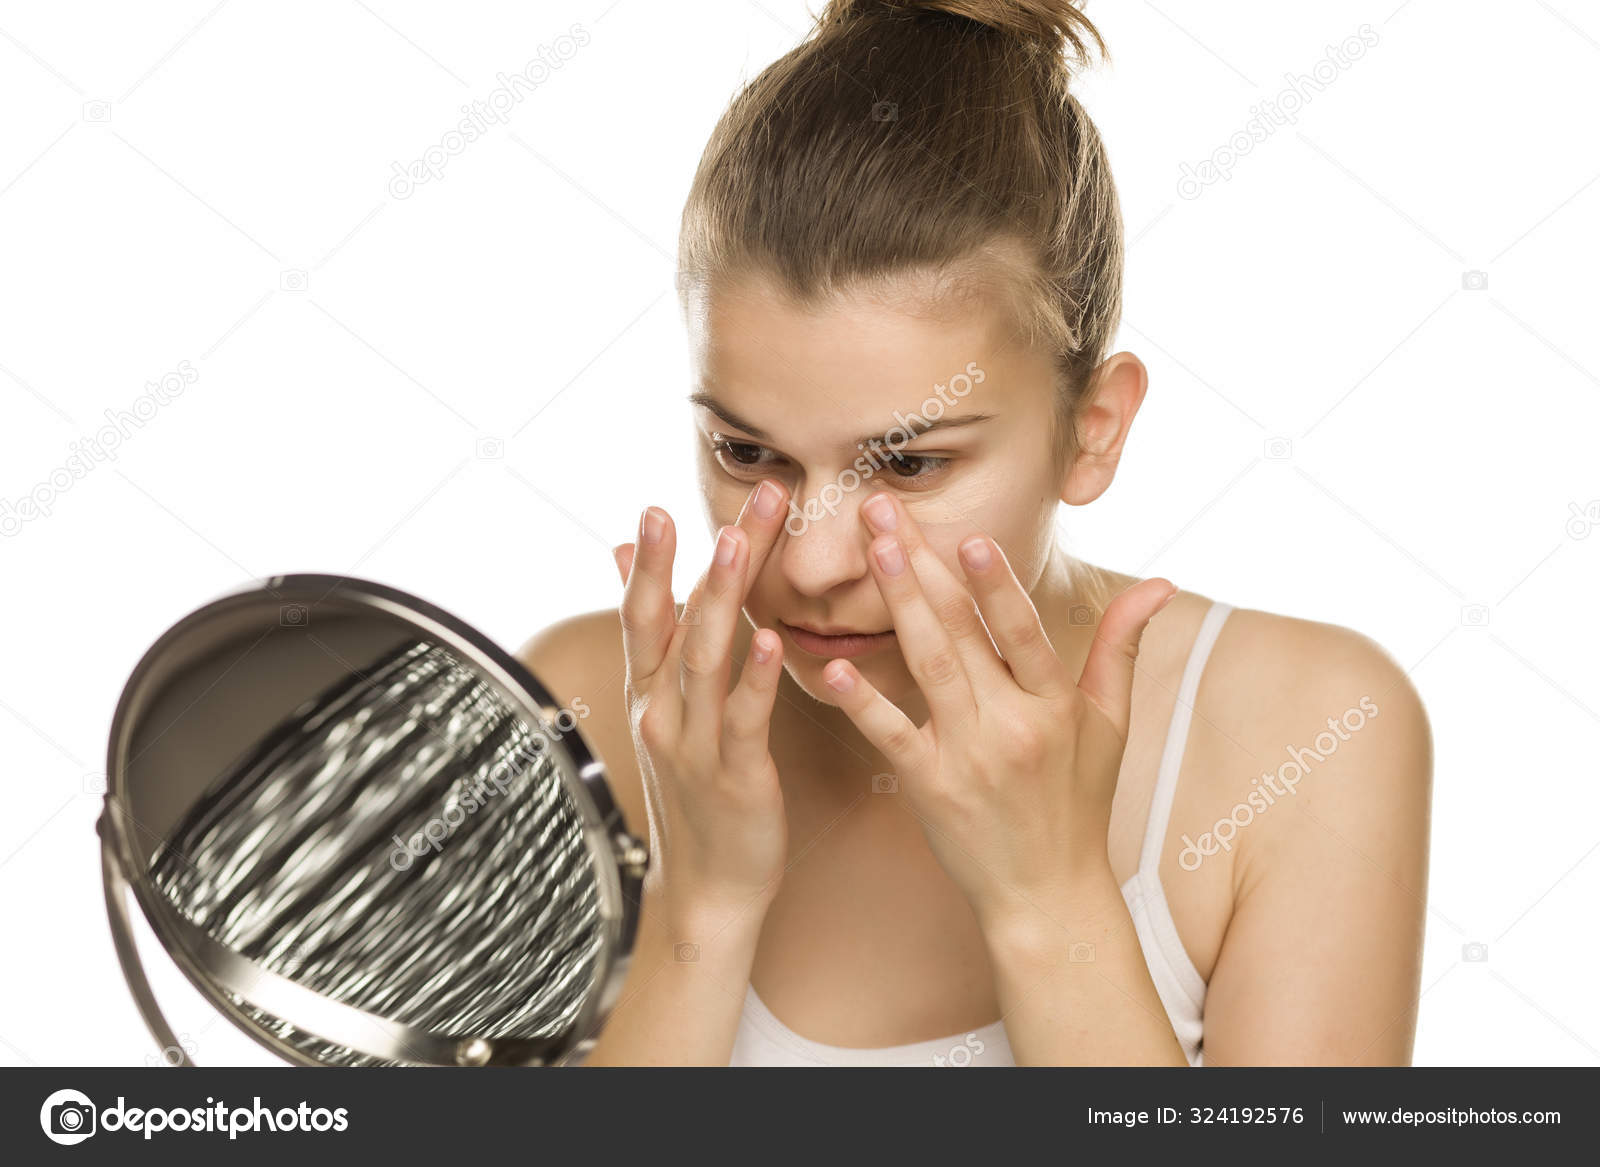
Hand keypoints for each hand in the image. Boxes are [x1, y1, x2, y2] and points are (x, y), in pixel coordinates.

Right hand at [612, 479, 791, 931]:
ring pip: (704, 660)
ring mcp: (694, 745)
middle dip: (701, 559)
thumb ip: (653, 636)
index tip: (654, 507)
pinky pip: (743, 720)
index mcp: (650, 694)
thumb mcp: (663, 713)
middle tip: (731, 503)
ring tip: (739, 545)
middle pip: (677, 623)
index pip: (643, 615)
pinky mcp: (735, 777)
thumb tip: (618, 558)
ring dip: (722, 598)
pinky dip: (754, 678)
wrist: (708, 890)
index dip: (647, 562)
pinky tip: (772, 640)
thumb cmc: (696, 793)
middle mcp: (662, 713)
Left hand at [821, 491, 1175, 932]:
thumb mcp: (1111, 724)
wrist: (1047, 893)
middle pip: (962, 633)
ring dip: (897, 605)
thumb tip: (1161, 584)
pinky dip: (861, 702)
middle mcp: (1012, 725)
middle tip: (884, 511)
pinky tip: (833, 665)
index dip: (996, 584)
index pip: (1023, 632)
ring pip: (927, 666)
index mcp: (1055, 706)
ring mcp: (969, 756)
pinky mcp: (930, 786)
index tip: (970, 534)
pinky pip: (891, 735)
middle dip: (922, 566)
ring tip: (871, 553)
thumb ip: (1121, 647)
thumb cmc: (1077, 802)